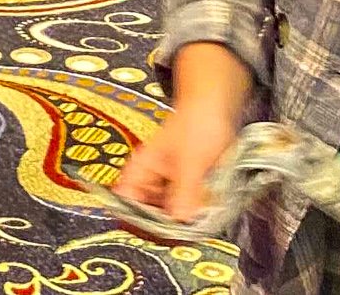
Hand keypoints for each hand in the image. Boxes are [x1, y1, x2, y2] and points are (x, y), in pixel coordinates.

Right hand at [113, 102, 239, 226]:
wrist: (214, 107)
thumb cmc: (196, 125)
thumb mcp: (190, 161)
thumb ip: (185, 192)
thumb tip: (179, 222)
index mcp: (139, 171)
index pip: (124, 204)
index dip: (136, 221)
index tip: (159, 232)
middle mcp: (149, 181)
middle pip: (146, 216)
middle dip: (164, 226)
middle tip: (185, 229)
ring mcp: (166, 186)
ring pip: (167, 215)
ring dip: (181, 221)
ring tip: (198, 220)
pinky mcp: (184, 188)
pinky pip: (184, 209)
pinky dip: (193, 213)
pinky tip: (206, 212)